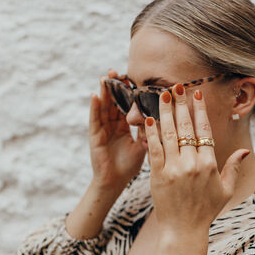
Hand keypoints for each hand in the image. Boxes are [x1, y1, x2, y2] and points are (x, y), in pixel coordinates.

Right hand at [89, 69, 145, 195]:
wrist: (115, 183)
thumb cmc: (128, 166)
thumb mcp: (142, 145)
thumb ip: (147, 132)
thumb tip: (160, 118)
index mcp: (123, 127)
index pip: (125, 106)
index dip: (127, 93)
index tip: (131, 78)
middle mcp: (112, 126)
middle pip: (113, 102)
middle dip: (114, 87)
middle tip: (117, 71)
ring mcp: (102, 130)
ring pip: (103, 107)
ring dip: (103, 92)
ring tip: (105, 77)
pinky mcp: (95, 137)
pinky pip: (95, 120)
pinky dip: (94, 108)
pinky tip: (95, 96)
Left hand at [144, 84, 249, 234]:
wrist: (184, 230)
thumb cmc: (206, 210)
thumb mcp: (225, 190)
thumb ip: (234, 167)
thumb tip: (245, 151)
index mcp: (209, 164)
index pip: (204, 130)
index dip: (199, 110)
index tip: (196, 94)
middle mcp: (192, 163)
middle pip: (186, 127)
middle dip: (180, 104)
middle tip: (176, 86)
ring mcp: (174, 169)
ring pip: (169, 134)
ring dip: (165, 112)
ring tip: (161, 95)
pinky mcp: (158, 175)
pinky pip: (155, 149)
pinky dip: (151, 133)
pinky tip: (149, 119)